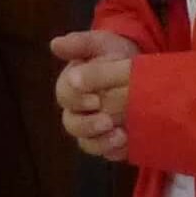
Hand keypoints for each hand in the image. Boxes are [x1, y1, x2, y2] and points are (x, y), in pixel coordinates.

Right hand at [52, 30, 138, 162]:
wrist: (141, 64)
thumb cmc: (113, 53)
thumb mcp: (101, 43)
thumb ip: (80, 43)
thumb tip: (55, 44)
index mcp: (70, 87)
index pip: (65, 96)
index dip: (77, 100)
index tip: (95, 99)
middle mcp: (77, 110)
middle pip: (73, 125)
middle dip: (88, 126)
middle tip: (108, 122)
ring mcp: (93, 128)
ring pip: (87, 143)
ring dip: (101, 143)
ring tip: (120, 137)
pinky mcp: (110, 141)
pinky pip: (107, 153)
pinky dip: (115, 152)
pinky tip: (128, 146)